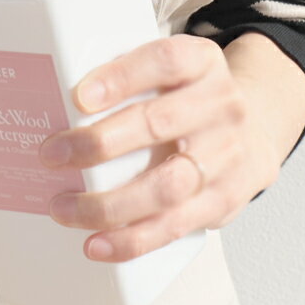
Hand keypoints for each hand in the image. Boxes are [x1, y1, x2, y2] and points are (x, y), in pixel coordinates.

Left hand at [38, 34, 280, 262]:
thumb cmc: (190, 100)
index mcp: (201, 62)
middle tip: (51, 155)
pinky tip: (97, 243)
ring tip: (63, 207)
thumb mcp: (172, 73)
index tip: (79, 97)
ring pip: (167, 185)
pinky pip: (175, 226)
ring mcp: (226, 156)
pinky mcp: (223, 200)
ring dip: (108, 203)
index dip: (121, 77)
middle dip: (98, 143)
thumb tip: (51, 100)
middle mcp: (221, 106)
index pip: (164, 60)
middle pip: (158, 123)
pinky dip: (132, 239)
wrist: (253, 132)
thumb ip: (128, 78)